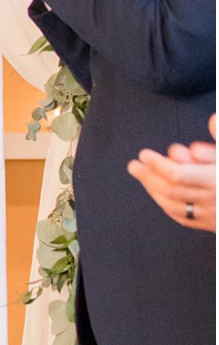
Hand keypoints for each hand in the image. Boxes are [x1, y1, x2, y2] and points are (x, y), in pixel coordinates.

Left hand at [128, 114, 216, 232]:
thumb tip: (213, 119)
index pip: (179, 175)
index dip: (158, 165)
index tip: (144, 154)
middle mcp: (215, 201)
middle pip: (171, 190)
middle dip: (149, 176)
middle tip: (134, 165)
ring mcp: (214, 216)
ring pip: (174, 206)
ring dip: (154, 191)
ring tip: (141, 176)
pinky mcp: (215, 225)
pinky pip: (184, 218)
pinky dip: (168, 206)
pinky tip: (159, 196)